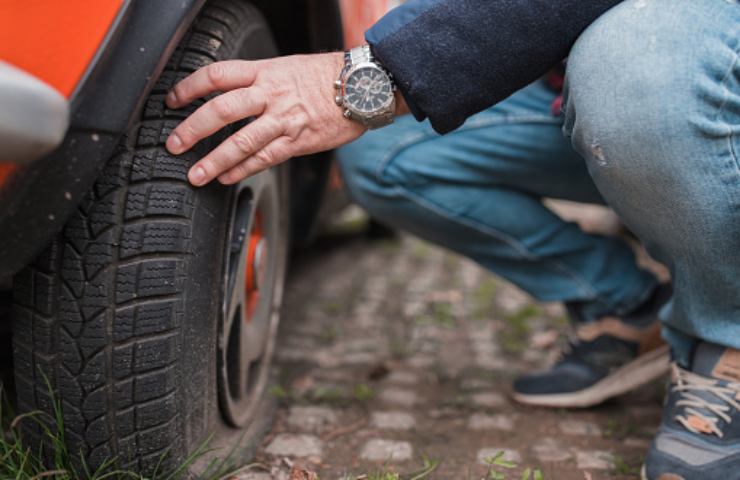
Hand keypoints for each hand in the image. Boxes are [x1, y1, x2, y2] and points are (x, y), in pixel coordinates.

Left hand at [165, 52, 365, 185]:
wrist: (362, 87)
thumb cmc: (325, 77)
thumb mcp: (286, 67)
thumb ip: (258, 81)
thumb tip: (229, 94)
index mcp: (264, 71)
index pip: (217, 75)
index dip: (190, 87)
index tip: (172, 100)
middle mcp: (270, 94)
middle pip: (221, 110)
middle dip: (193, 129)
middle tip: (174, 145)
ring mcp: (284, 119)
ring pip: (241, 141)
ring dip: (214, 161)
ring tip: (195, 175)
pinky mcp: (298, 141)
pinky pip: (265, 158)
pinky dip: (243, 170)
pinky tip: (226, 178)